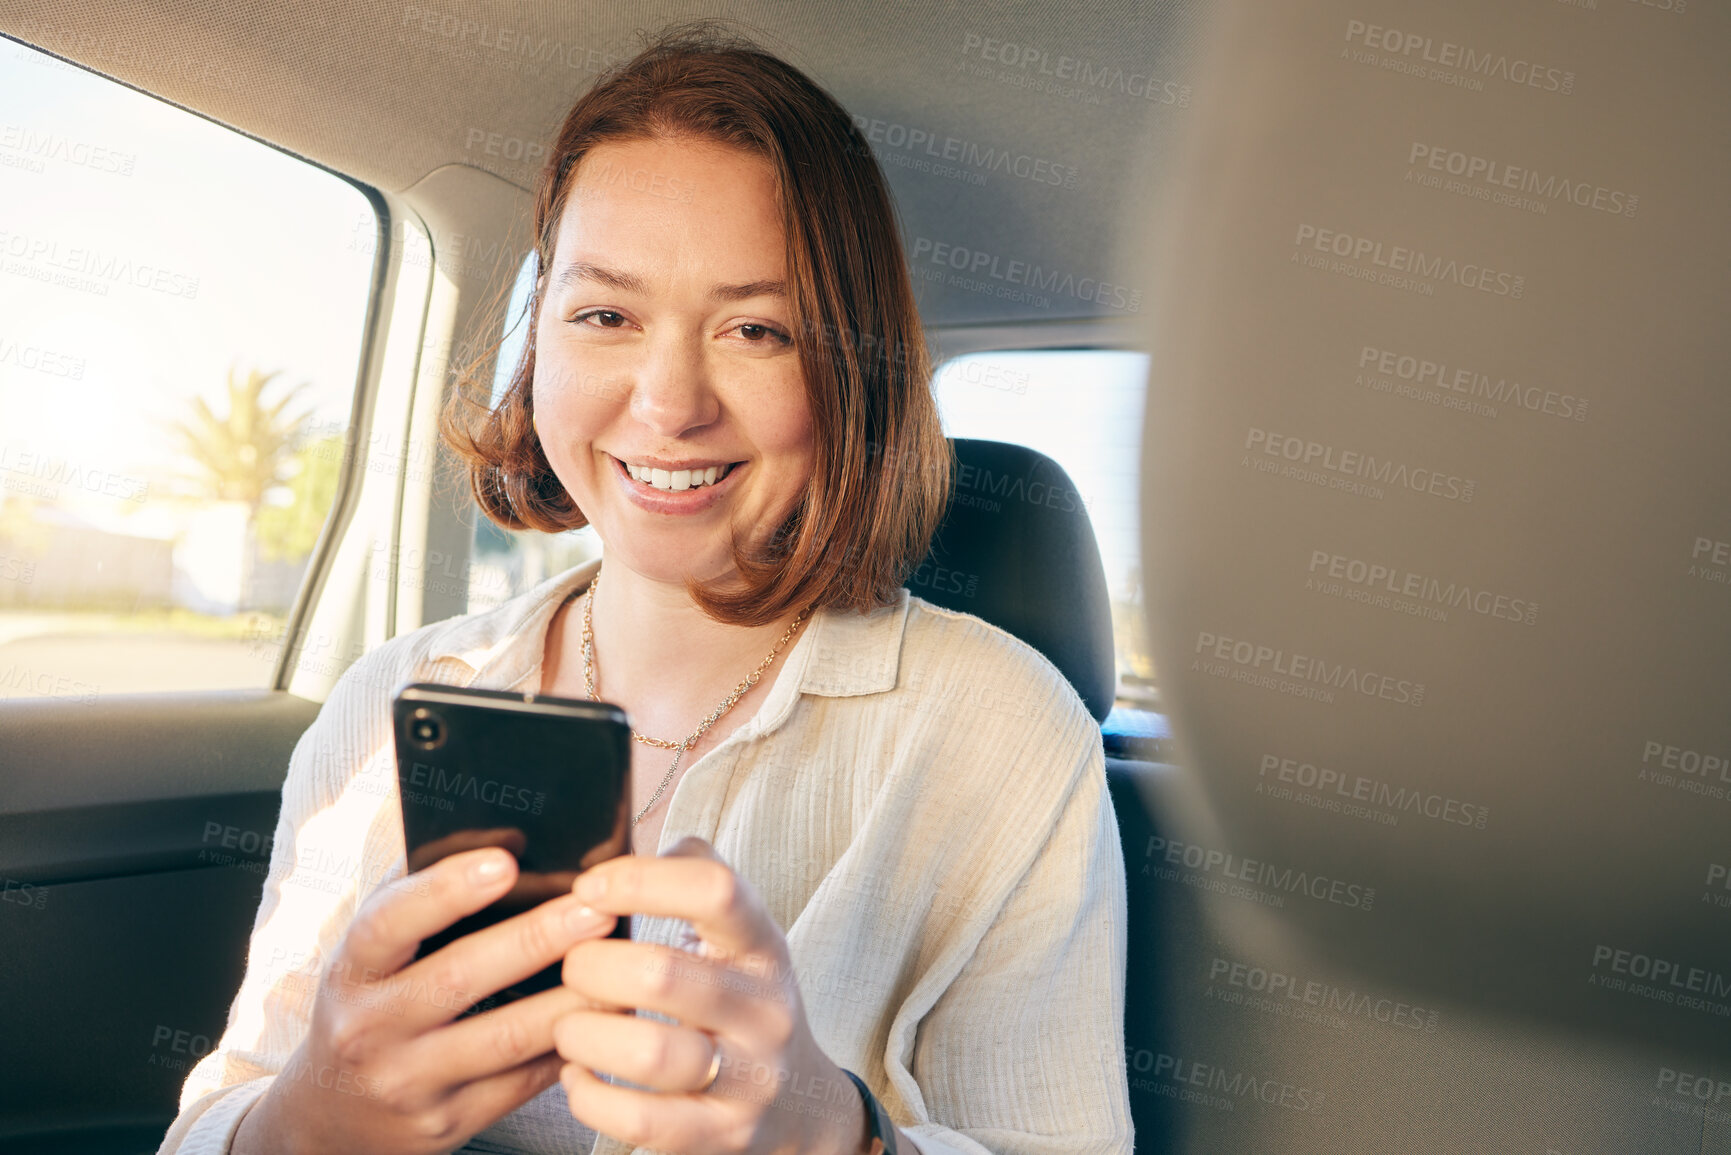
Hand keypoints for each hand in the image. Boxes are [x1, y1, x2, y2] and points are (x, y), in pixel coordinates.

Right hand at [232, 846, 617, 1154]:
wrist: (332, 1117)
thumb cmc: (373, 1005)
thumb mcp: (373, 958)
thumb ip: (422, 903)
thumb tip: (509, 841)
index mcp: (352, 972)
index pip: (388, 923)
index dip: (445, 891)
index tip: (504, 862)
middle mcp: (370, 1029)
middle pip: (460, 978)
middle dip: (536, 939)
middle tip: (597, 908)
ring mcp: (408, 1082)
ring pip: (505, 1037)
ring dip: (572, 998)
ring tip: (622, 964)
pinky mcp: (447, 1123)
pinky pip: (521, 1082)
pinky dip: (569, 1046)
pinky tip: (606, 1018)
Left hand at [553, 838, 869, 1154]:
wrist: (800, 1106)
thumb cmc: (743, 1002)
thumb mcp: (739, 935)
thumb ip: (692, 876)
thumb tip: (624, 852)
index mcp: (762, 946)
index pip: (715, 891)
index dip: (642, 880)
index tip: (592, 887)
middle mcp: (764, 1010)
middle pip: (662, 974)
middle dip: (592, 966)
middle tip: (574, 968)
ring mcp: (748, 1079)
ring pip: (647, 1052)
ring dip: (583, 1034)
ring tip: (570, 1026)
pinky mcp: (721, 1136)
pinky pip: (638, 1120)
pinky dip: (588, 1095)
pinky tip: (579, 1075)